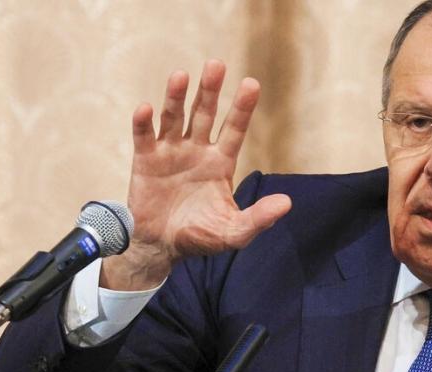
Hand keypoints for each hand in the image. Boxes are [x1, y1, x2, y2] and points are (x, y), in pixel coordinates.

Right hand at [101, 59, 291, 289]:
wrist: (161, 247)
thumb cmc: (200, 238)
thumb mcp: (234, 231)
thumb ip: (259, 218)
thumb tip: (287, 203)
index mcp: (220, 163)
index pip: (235, 130)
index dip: (242, 108)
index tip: (252, 84)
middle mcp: (197, 151)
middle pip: (205, 114)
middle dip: (210, 91)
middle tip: (216, 65)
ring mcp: (170, 153)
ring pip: (174, 118)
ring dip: (177, 97)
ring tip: (181, 76)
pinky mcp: (145, 161)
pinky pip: (144, 136)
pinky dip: (144, 122)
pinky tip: (146, 108)